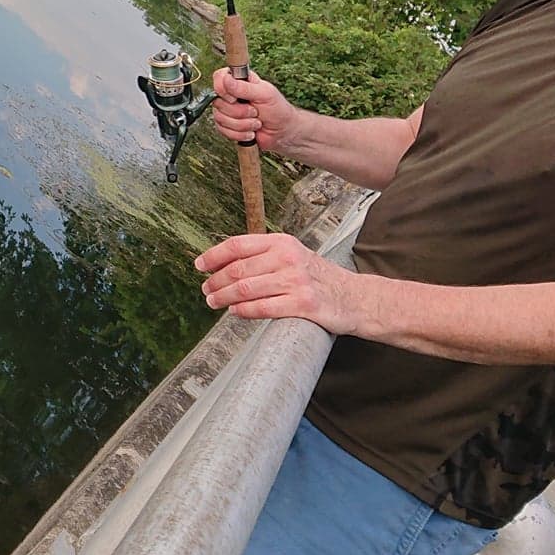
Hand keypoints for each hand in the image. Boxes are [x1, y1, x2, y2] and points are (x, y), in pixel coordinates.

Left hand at [195, 233, 363, 333]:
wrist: (356, 298)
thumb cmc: (319, 278)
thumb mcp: (293, 256)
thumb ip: (264, 256)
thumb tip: (226, 265)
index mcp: (282, 242)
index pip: (238, 245)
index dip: (214, 255)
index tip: (199, 265)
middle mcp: (287, 258)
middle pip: (238, 269)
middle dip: (215, 281)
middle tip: (206, 290)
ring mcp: (295, 281)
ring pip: (246, 289)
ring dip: (224, 298)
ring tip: (214, 302)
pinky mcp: (303, 304)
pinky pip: (263, 308)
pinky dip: (244, 311)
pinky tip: (235, 312)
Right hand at [211, 67, 299, 153]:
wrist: (282, 132)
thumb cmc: (277, 110)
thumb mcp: (265, 94)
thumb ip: (244, 87)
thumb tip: (226, 79)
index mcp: (240, 81)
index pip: (219, 77)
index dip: (223, 89)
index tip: (235, 98)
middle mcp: (231, 95)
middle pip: (219, 102)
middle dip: (240, 112)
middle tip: (255, 111)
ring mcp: (227, 110)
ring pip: (220, 118)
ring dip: (242, 125)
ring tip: (256, 122)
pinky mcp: (227, 125)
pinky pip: (223, 130)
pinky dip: (240, 134)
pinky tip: (250, 131)